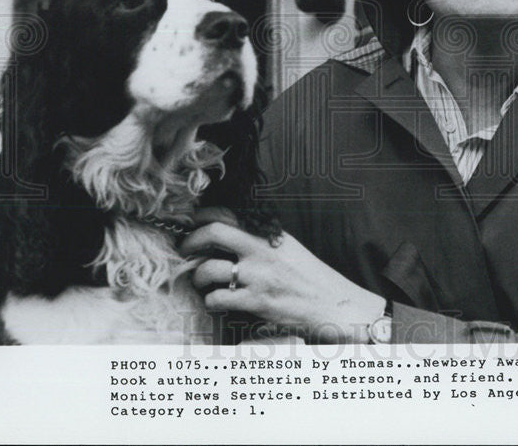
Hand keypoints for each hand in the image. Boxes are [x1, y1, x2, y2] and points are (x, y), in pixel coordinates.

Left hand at [180, 208, 385, 343]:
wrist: (333, 303)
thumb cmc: (309, 277)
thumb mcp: (287, 248)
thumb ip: (261, 239)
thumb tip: (229, 234)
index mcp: (269, 234)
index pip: (229, 214)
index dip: (203, 217)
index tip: (192, 223)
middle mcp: (262, 250)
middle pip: (213, 233)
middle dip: (190, 241)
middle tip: (184, 249)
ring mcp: (258, 276)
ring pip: (208, 270)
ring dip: (197, 277)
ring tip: (201, 282)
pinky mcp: (256, 302)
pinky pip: (217, 299)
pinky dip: (211, 302)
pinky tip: (217, 302)